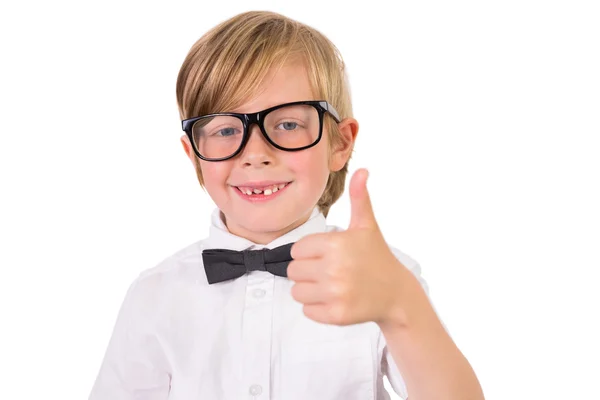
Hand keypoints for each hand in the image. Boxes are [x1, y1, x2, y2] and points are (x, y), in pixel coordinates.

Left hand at [288, 168, 411, 325]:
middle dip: (308, 271)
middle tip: (330, 271)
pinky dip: (317, 308)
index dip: (309, 252)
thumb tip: (362, 170)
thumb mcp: (366, 225)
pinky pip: (307, 311)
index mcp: (336, 244)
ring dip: (310, 290)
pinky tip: (336, 299)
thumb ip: (359, 198)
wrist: (396, 293)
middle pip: (294, 271)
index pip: (297, 250)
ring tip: (331, 285)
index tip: (327, 255)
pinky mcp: (337, 315)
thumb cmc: (376, 256)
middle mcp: (335, 269)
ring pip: (297, 292)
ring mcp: (336, 294)